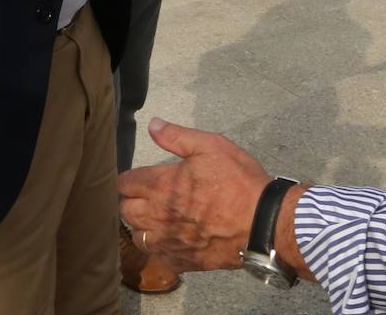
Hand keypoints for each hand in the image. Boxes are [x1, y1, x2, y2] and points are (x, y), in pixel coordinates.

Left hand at [117, 119, 272, 273]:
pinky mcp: (180, 260)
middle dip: (131, 201)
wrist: (261, 222)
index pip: (124, 183)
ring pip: (137, 236)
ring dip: (142, 226)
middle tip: (147, 195)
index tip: (137, 177)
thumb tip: (153, 125)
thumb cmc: (237, 180)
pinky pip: (157, 256)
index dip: (128, 178)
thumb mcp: (211, 146)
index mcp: (160, 186)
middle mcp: (156, 216)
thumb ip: (177, 137)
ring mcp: (167, 241)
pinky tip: (171, 239)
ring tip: (156, 218)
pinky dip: (159, 247)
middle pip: (124, 211)